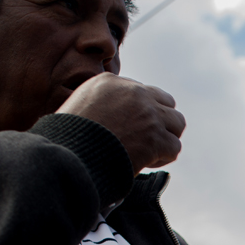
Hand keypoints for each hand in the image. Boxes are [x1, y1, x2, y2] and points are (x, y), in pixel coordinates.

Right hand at [58, 73, 185, 174]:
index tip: (129, 128)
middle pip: (166, 102)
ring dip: (167, 138)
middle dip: (160, 121)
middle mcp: (133, 93)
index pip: (142, 92)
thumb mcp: (77, 106)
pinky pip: (174, 146)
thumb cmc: (67, 138)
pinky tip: (147, 162)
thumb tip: (116, 114)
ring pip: (177, 122)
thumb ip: (100, 101)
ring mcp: (148, 114)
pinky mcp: (156, 137)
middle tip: (146, 139)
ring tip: (150, 151)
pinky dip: (164, 157)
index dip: (141, 113)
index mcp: (110, 82)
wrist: (67, 156)